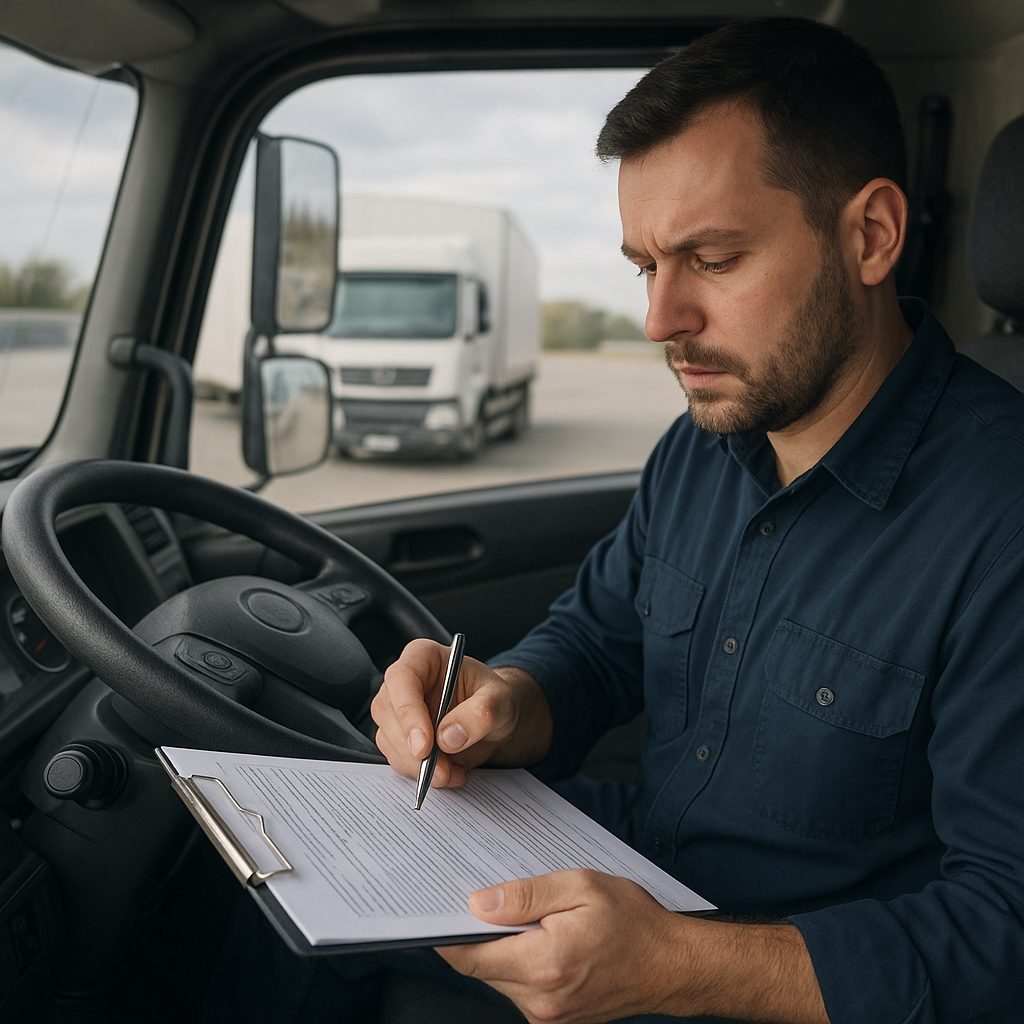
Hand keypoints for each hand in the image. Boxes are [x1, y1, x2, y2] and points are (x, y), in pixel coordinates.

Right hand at [371, 638, 522, 787]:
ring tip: (453, 772)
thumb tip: (447, 738)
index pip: (402, 678)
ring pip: (389, 740)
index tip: (425, 745)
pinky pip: (399, 759)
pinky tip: (449, 773)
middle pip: (388, 712)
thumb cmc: (495, 698)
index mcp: (423, 657)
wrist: (496, 719)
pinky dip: (422, 773)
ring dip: (418, 765)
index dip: (408, 711)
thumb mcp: (500, 700)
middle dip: (413, 748)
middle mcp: (404, 682)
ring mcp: (398, 711)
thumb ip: (480, 713)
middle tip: (441, 770)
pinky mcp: (400, 737)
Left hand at [438, 869, 684, 1023]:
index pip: (470, 956)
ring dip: (503, 948)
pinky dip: (520, 962)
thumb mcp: (580, 888)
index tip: (437, 909)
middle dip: (479, 934)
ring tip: (530, 917)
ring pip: (499, 977)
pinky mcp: (555, 1019)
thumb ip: (524, 896)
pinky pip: (519, 989)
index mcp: (544, 964)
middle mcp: (540, 999)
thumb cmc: (633, 922)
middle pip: (482, 967)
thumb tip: (478, 904)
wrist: (671, 964)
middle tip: (489, 899)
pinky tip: (541, 938)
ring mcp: (547, 1016)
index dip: (448, 932)